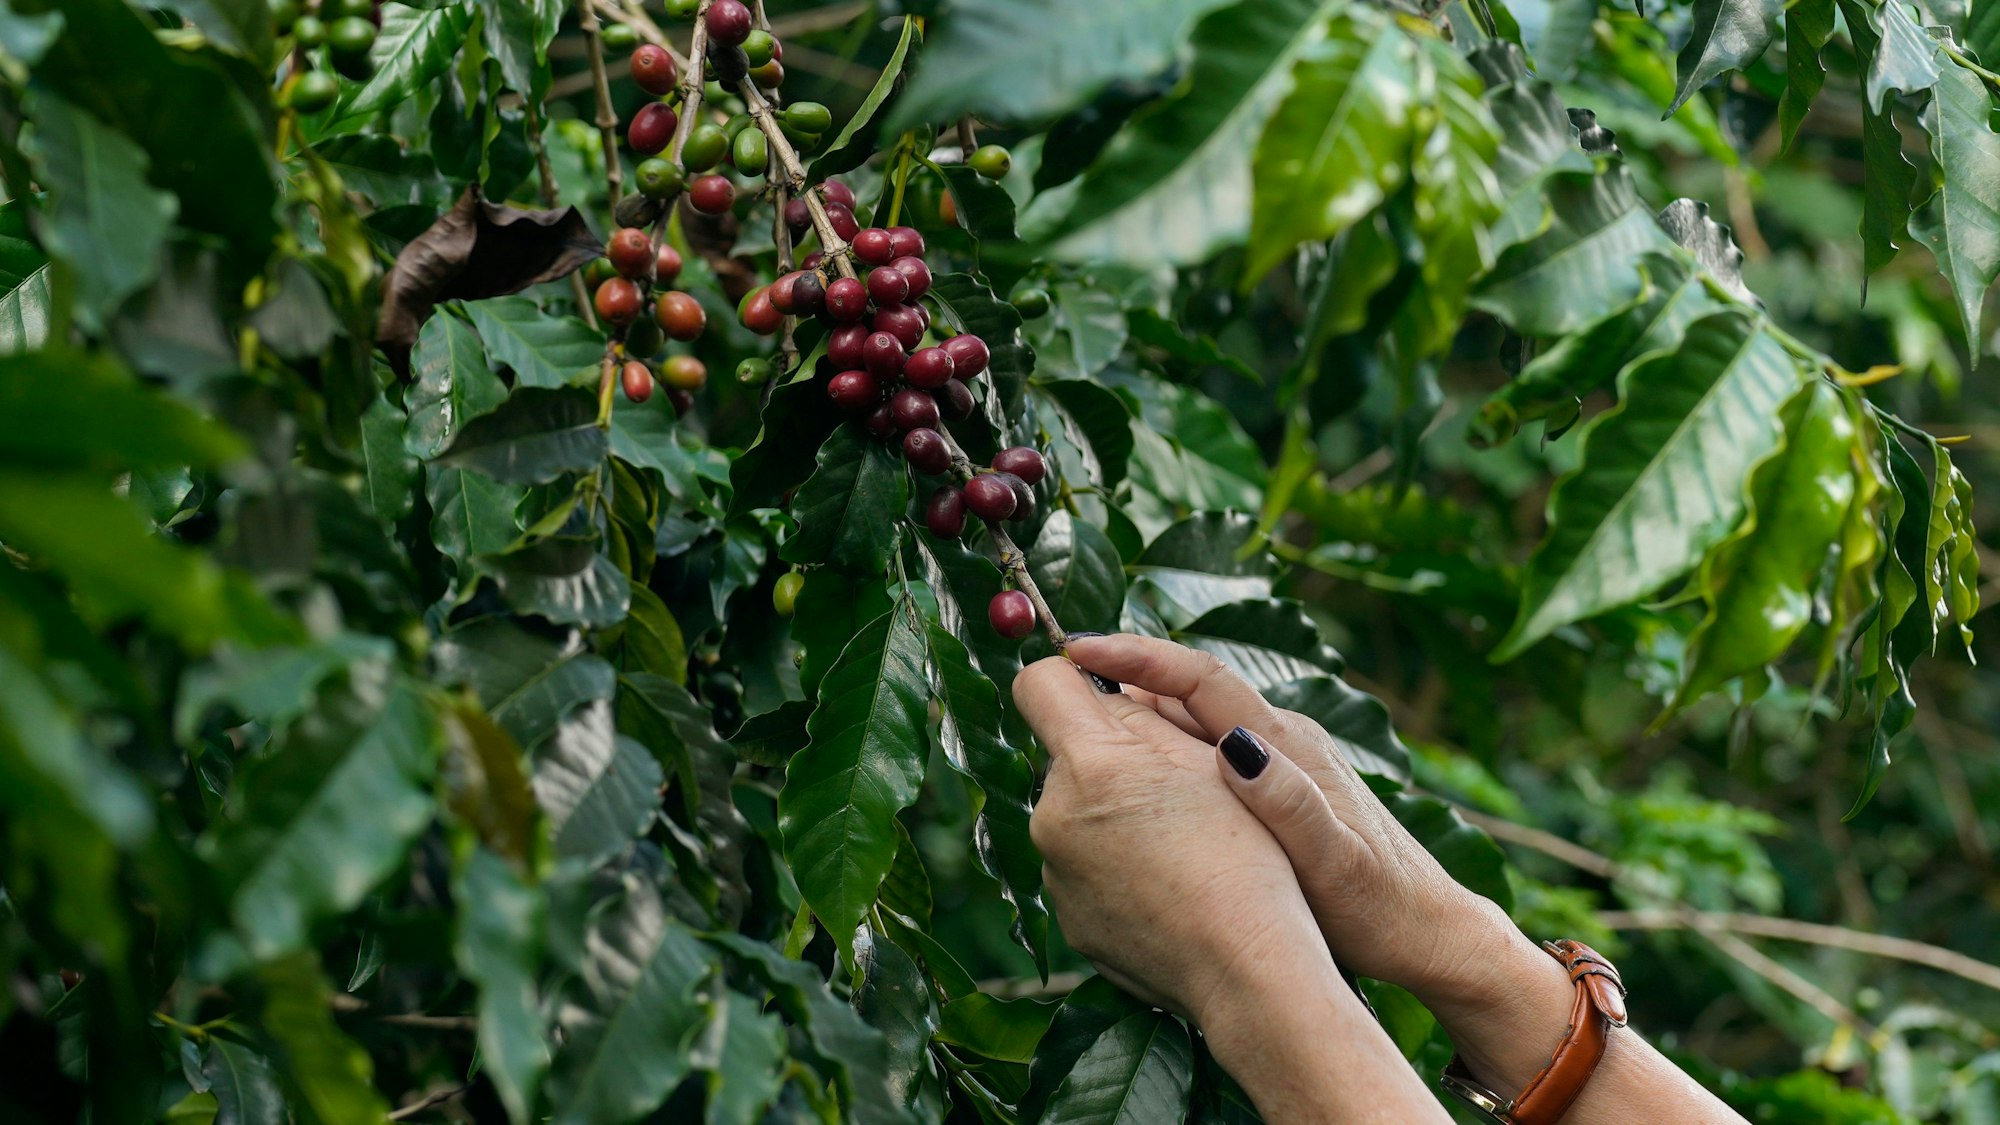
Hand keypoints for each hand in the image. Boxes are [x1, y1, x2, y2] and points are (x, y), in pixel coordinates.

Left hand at [1010, 653, 1332, 1024]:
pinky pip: (1084, 868)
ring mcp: (1055, 876)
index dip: (1073, 676)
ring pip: (1076, 814)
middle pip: (1065, 756)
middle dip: (1108, 756)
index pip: (1038, 684)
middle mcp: (1052, 818)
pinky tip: (1168, 886)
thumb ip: (1143, 714)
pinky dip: (1116, 865)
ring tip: (1179, 844)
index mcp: (1088, 767)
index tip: (1106, 689)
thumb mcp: (1207, 762)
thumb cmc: (1245, 859)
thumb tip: (1103, 688)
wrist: (1246, 972)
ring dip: (1112, 813)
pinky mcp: (1069, 920)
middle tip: (1175, 784)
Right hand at [1014, 651, 1455, 1123]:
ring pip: (1191, 724)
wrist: (1426, 930)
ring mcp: (1278, 763)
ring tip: (1072, 729)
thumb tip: (1236, 745)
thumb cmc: (1377, 905)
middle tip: (1054, 686)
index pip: (1200, 677)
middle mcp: (1281, 741)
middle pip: (1188, 692)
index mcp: (1286, 746)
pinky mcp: (1274, 789)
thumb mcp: (1333, 863)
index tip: (1079, 651)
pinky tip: (1128, 783)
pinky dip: (1158, 754)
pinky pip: (1200, 755)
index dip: (1137, 657)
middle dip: (1122, 679)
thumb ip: (1289, 804)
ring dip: (1135, 718)